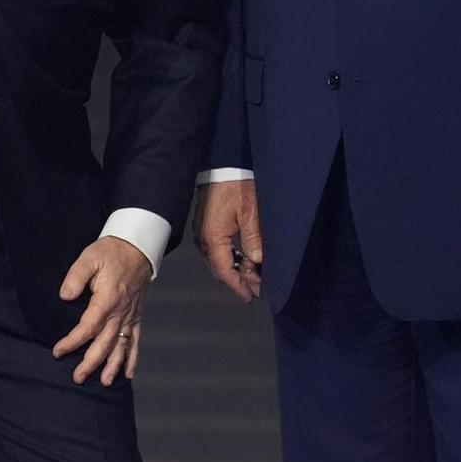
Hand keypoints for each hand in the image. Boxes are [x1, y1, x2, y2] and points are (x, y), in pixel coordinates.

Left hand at [52, 236, 151, 385]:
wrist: (137, 246)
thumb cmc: (112, 252)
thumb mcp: (90, 257)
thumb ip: (76, 276)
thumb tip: (65, 296)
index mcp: (108, 298)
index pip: (89, 326)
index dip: (73, 341)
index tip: (58, 351)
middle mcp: (121, 311)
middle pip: (105, 342)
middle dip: (91, 362)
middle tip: (77, 377)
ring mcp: (130, 314)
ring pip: (122, 345)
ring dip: (113, 365)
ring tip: (103, 382)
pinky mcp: (136, 315)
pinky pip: (136, 339)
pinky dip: (133, 357)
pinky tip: (128, 374)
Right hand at [193, 179, 262, 303]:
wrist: (222, 164)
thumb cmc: (235, 184)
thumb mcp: (250, 212)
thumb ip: (253, 239)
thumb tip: (258, 261)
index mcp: (213, 238)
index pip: (224, 271)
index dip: (238, 286)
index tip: (250, 297)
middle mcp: (203, 239)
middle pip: (221, 268)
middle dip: (240, 279)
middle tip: (258, 288)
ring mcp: (202, 233)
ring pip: (219, 260)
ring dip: (236, 268)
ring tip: (255, 275)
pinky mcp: (205, 226)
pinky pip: (217, 249)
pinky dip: (231, 257)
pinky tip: (244, 260)